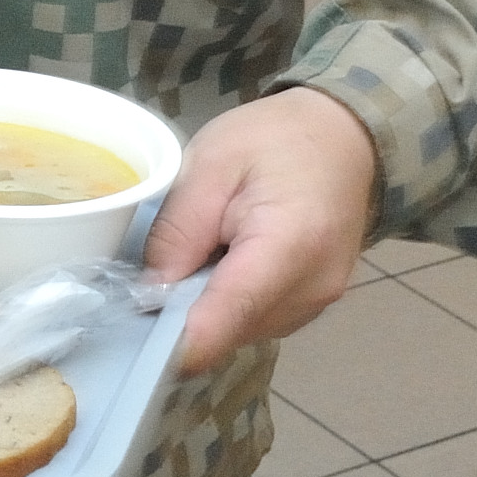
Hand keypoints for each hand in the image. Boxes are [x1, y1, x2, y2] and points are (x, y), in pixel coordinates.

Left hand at [141, 86, 379, 371]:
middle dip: (186, 311)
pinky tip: (229, 260)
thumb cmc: (276, 138)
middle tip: (167, 260)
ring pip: (240, 331)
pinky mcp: (314, 307)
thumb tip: (149, 296)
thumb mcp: (210, 162)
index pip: (222, 321)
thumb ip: (178, 231)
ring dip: (209, 306)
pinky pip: (258, 320)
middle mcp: (311, 289)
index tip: (133, 328)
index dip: (171, 339)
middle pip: (227, 331)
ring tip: (205, 250)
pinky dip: (232, 302)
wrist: (344, 137)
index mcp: (288, 246)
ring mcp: (318, 304)